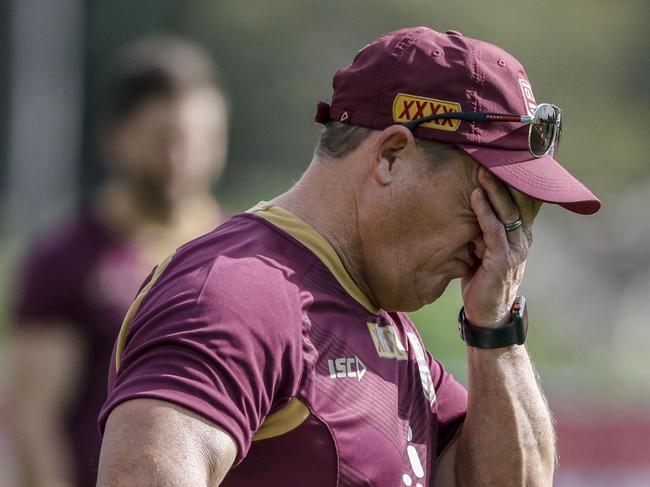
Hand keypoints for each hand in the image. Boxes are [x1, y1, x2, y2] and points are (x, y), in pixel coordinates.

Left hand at [460, 167, 541, 325]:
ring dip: (494, 191)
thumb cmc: (482, 279)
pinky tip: (475, 196)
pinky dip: (484, 212)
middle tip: (493, 157)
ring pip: (507, 213)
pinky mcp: (502, 260)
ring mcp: (515, 249)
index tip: (505, 158)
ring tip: (482, 171)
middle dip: (506, 179)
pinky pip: (493, 230)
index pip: (522, 200)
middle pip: (517, 201)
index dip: (516, 180)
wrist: (487, 314)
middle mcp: (523, 239)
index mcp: (521, 234)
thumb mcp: (485, 250)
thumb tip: (471, 204)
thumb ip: (485, 230)